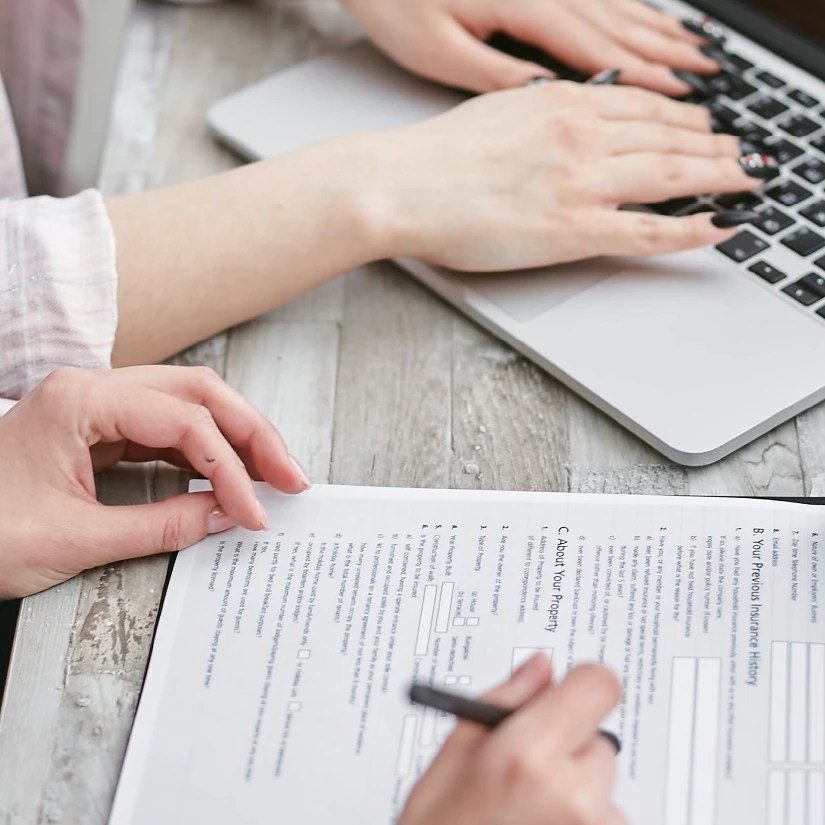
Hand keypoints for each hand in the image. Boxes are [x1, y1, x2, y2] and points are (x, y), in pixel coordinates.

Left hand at [0, 366, 309, 598]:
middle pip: (199, 392)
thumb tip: (227, 516)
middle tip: (290, 476)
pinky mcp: (101, 428)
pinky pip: (169, 429)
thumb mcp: (74, 540)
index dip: (230, 467)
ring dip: (236, 439)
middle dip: (252, 434)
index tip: (255, 511)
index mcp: (81, 401)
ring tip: (272, 475)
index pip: (184, 421)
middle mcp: (94, 389)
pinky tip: (229, 475)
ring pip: (189, 404)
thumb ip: (161, 526)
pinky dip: (207, 452)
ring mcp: (98, 405)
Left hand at [343, 0, 717, 94]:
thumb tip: (546, 97)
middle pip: (619, 23)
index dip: (643, 77)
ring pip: (614, 5)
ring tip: (693, 48)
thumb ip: (497, 74)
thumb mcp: (438, 51)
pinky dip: (627, 10)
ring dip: (657, 29)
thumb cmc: (396, 1)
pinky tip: (644, 20)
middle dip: (666, 52)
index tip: (680, 96)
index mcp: (524, 7)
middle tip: (707, 73)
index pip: (597, 50)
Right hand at [369, 82, 764, 271]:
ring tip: (746, 185)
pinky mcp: (571, 229)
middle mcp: (583, 136)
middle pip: (672, 137)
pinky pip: (649, 229)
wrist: (400, 184)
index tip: (709, 125)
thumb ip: (545, 113)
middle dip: (717, 146)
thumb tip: (571, 114)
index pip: (646, 105)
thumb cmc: (435, 157)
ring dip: (718, 179)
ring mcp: (582, 182)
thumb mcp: (499, 111)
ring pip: (672, 175)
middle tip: (745, 156)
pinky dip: (691, 229)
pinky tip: (719, 227)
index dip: (688, 116)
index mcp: (563, 105)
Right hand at [400, 655, 622, 824]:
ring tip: (526, 821)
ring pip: (602, 788)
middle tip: (525, 780)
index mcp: (527, 756)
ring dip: (576, 797)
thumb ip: (501, 703)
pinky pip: (606, 824)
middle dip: (567, 751)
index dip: (581, 687)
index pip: (598, 685)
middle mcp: (573, 795)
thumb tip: (539, 669)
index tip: (566, 698)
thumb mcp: (448, 765)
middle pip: (597, 740)